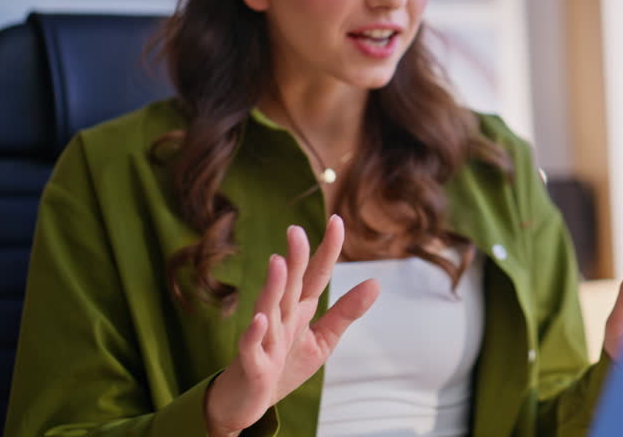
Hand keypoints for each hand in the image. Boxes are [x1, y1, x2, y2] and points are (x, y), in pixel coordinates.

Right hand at [204, 216, 378, 435]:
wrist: (247, 402)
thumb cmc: (282, 366)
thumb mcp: (321, 339)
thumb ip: (345, 312)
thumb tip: (376, 282)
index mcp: (299, 310)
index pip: (316, 275)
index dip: (326, 251)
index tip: (336, 220)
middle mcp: (280, 318)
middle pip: (290, 285)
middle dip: (295, 259)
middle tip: (295, 230)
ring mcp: (264, 339)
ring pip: (268, 309)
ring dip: (273, 288)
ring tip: (278, 263)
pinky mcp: (253, 365)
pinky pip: (251, 347)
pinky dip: (253, 334)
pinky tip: (259, 319)